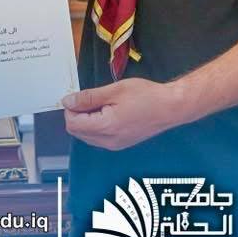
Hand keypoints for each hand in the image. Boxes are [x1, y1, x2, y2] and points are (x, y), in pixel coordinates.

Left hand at [62, 78, 184, 150]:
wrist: (170, 108)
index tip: (81, 96)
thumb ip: (89, 97)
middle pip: (77, 132)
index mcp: (105, 127)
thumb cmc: (145, 95)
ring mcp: (114, 146)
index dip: (71, 109)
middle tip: (92, 98)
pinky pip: (98, 138)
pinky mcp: (121, 145)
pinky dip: (96, 126)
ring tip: (102, 104)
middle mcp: (107, 142)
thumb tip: (67, 102)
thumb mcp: (115, 90)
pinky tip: (108, 113)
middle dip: (77, 115)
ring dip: (86, 121)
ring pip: (87, 136)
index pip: (72, 124)